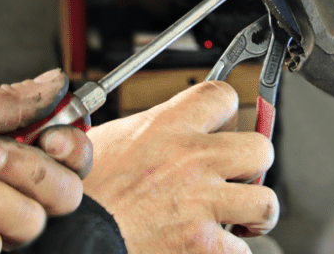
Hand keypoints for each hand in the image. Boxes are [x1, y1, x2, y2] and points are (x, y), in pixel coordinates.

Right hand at [83, 81, 277, 253]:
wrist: (67, 239)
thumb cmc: (80, 196)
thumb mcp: (105, 142)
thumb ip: (145, 132)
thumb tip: (162, 131)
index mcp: (167, 127)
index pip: (222, 96)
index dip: (227, 113)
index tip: (224, 128)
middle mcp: (191, 160)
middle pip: (261, 149)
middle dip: (253, 167)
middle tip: (238, 179)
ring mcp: (200, 204)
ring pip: (265, 203)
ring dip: (254, 215)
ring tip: (239, 219)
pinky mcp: (201, 245)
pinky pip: (241, 251)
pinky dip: (229, 253)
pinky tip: (209, 248)